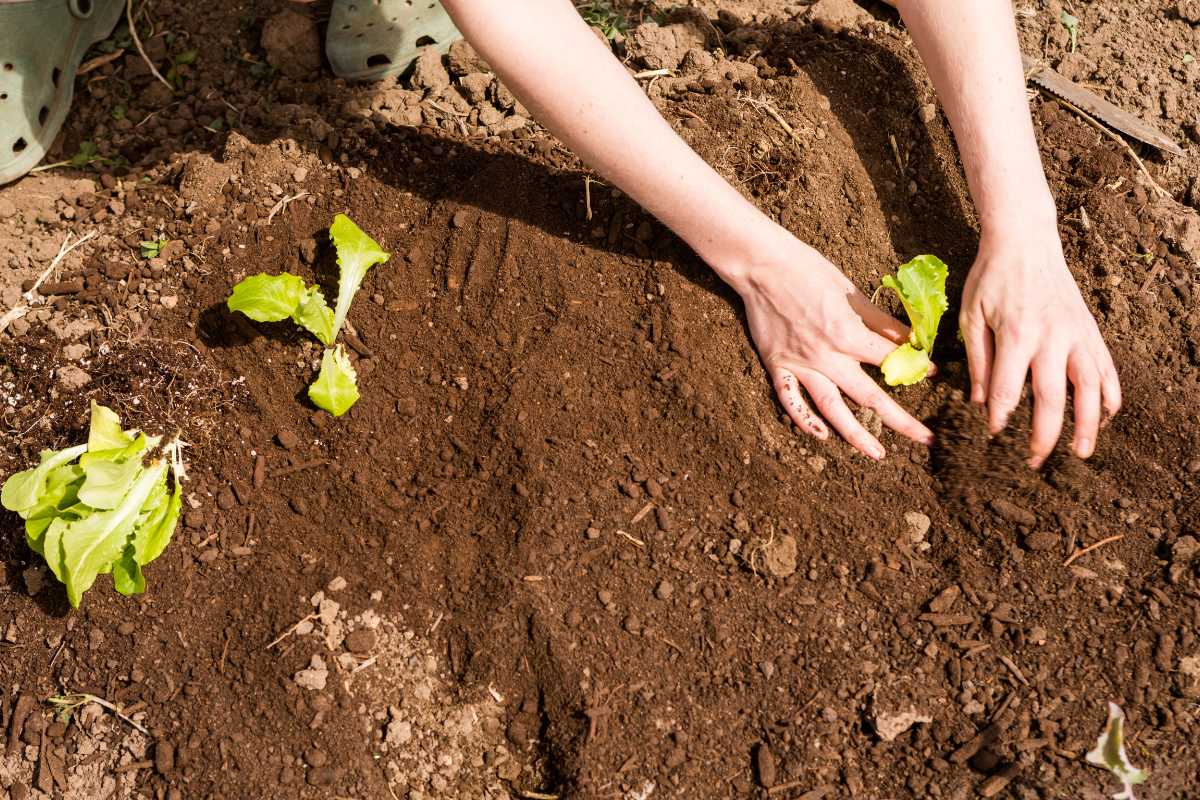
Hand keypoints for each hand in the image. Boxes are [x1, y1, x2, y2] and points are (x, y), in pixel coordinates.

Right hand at [733, 235, 934, 458]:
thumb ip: (880, 321)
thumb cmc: (808, 270)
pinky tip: (823, 435)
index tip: (930, 372)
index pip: (890, 359)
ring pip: (832, 409)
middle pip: (870, 396)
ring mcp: (800, 365)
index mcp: (848, 335)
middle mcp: (826, 357)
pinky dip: (806, 421)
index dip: (915, 366)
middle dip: (902, 420)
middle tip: (926, 439)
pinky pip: (792, 401)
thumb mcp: (851, 291)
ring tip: (877, 454)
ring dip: (856, 435)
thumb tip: (910, 338)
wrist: (762, 265)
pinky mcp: (778, 366)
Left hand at [960, 229, 1120, 466]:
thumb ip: (978, 361)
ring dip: (1088, 423)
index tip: (993, 437)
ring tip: (1081, 452)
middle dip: (1044, 434)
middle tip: (1034, 461)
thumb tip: (980, 402)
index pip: (1010, 389)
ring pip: (1091, 387)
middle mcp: (1053, 337)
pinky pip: (1107, 367)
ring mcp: (1077, 334)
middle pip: (1053, 397)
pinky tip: (1106, 416)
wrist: (1025, 239)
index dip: (1001, 418)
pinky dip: (1111, 394)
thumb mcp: (971, 316)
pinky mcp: (1090, 329)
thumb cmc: (990, 278)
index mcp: (1017, 334)